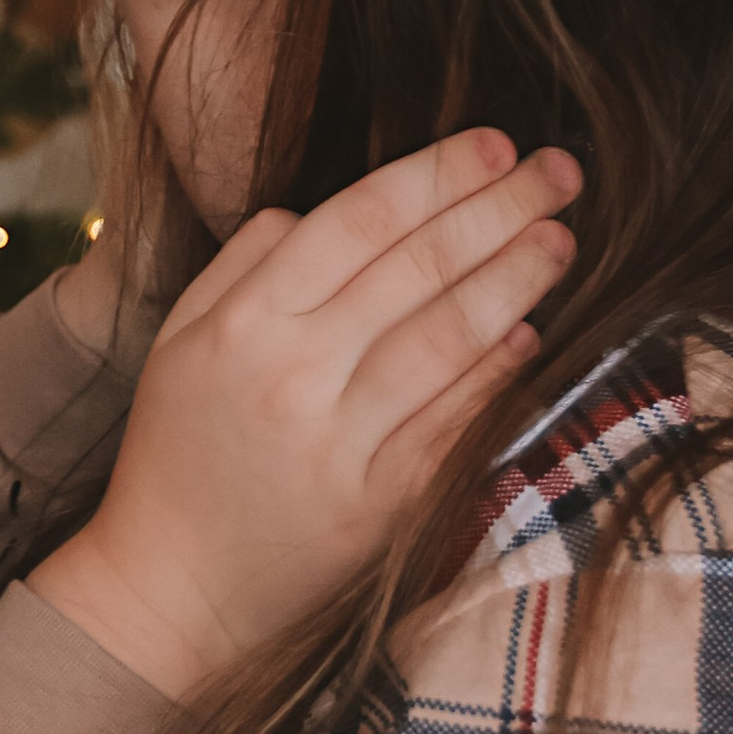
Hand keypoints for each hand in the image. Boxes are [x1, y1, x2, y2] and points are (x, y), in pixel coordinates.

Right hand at [28, 129, 576, 704]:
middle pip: (418, 269)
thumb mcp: (179, 341)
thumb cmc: (177, 455)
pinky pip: (454, 423)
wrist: (170, 592)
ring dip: (516, 281)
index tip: (495, 141)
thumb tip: (318, 209)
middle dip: (499, 209)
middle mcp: (295, 376)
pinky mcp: (382, 508)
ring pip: (450, 340)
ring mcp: (343, 445)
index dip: (435, 174)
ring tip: (562, 237)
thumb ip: (243, 264)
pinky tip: (531, 335)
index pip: (358, 221)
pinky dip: (497, 374)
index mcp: (243, 324)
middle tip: (560, 170)